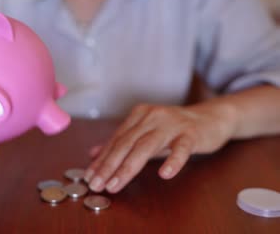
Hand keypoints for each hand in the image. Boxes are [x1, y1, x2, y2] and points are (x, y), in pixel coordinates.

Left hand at [84, 102, 237, 192]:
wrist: (210, 118)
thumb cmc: (174, 129)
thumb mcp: (145, 134)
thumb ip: (121, 143)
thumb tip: (94, 154)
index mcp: (138, 115)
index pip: (116, 140)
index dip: (101, 160)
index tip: (90, 177)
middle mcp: (151, 116)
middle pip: (126, 143)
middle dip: (109, 165)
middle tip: (97, 184)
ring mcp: (172, 124)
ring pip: (146, 146)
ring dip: (128, 167)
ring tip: (116, 184)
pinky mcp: (191, 133)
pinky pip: (181, 148)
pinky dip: (172, 160)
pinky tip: (164, 174)